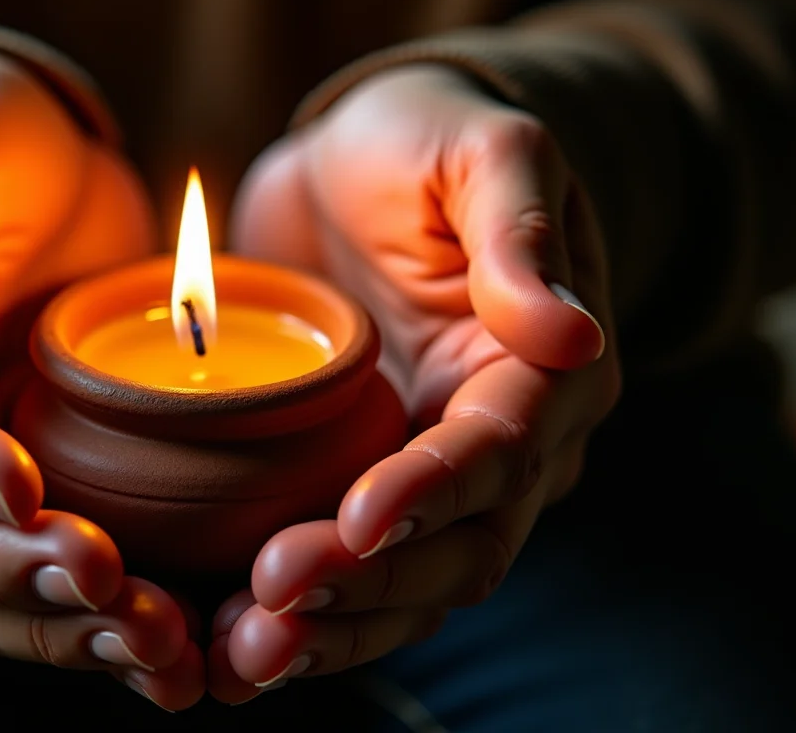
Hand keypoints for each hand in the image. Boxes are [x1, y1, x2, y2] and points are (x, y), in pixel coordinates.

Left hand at [209, 65, 620, 702]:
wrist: (362, 162)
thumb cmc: (427, 137)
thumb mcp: (480, 149)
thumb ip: (518, 230)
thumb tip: (570, 331)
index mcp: (545, 368)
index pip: (502, 446)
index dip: (437, 489)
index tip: (363, 516)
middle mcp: (502, 442)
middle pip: (458, 544)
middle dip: (370, 584)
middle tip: (271, 607)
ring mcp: (430, 473)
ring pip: (405, 584)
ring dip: (330, 630)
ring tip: (241, 658)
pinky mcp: (360, 481)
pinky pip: (347, 571)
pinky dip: (297, 618)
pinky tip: (225, 645)